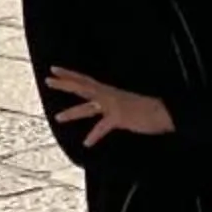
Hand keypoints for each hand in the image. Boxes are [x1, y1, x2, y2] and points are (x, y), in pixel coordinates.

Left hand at [43, 68, 172, 142]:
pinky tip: (86, 142)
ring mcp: (113, 106)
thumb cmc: (147, 108)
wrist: (164, 111)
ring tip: (57, 118)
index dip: (69, 74)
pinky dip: (94, 135)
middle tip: (47, 80)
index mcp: (109, 91)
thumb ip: (113, 103)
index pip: (85, 80)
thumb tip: (105, 108)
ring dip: (72, 113)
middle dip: (64, 84)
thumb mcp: (125, 102)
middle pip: (82, 87)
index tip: (54, 69)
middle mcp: (108, 95)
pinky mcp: (119, 118)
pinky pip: (103, 127)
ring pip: (87, 108)